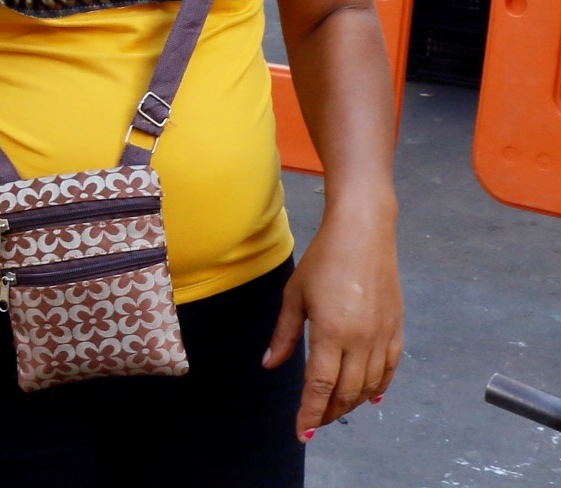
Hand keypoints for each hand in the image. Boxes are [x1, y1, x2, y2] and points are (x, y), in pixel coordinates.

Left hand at [263, 205, 402, 438]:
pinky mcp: (397, 330)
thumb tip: (269, 365)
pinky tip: (370, 398)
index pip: (320, 385)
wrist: (364, 235)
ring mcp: (383, 337)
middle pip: (347, 392)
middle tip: (314, 423)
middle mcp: (361, 341)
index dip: (310, 412)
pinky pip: (390, 370)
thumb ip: (284, 335)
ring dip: (352, 403)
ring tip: (334, 411)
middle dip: (329, 412)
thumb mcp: (294, 296)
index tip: (302, 432)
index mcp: (332, 333)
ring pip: (370, 386)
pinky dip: (379, 388)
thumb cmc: (323, 261)